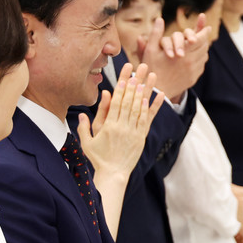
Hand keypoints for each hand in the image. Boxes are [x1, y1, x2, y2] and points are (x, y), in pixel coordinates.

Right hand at [78, 62, 162, 179]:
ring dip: (146, 91)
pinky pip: (148, 120)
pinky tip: (158, 95)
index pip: (116, 103)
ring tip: (151, 76)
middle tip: (140, 68)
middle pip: (130, 101)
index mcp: (108, 127)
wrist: (113, 174)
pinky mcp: (141, 137)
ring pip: (140, 108)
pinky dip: (153, 107)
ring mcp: (133, 132)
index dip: (122, 88)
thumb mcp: (87, 142)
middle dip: (135, 83)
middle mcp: (122, 128)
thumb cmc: (98, 158)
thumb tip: (84, 111)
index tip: (126, 75)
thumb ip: (85, 125)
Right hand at [137, 15, 210, 101]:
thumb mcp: (151, 50)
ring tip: (200, 44)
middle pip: (204, 46)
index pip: (200, 38)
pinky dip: (200, 59)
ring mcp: (193, 71)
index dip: (204, 31)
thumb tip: (159, 19)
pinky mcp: (193, 78)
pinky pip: (201, 66)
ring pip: (204, 56)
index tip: (207, 27)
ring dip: (203, 49)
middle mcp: (191, 61)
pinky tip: (196, 57)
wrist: (156, 90)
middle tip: (204, 34)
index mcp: (183, 52)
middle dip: (204, 39)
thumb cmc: (152, 69)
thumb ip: (156, 33)